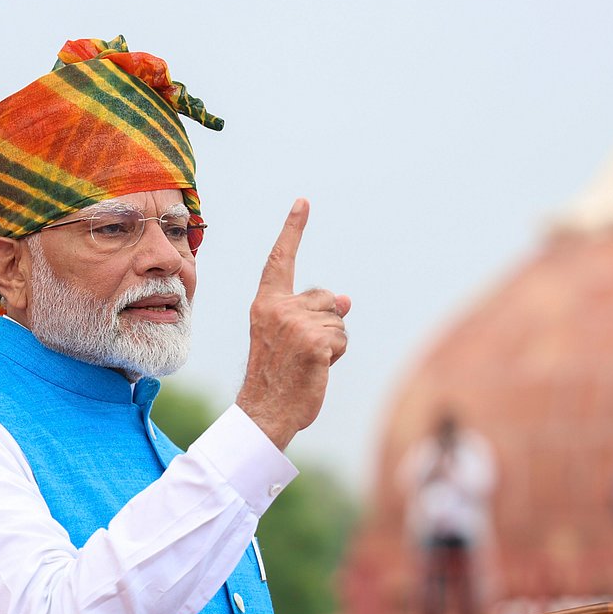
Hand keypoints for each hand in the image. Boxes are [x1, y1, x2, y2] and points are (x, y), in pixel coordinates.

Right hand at [236, 199, 350, 449]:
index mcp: (266, 303)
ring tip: (306, 362)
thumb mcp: (291, 336)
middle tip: (301, 352)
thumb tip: (347, 299)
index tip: (303, 202)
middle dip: (326, 323)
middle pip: (327, 298)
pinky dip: (336, 355)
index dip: (293, 229)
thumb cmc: (279, 375)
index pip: (281, 260)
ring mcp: (296, 324)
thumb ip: (313, 313)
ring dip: (332, 342)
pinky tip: (316, 368)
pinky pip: (342, 338)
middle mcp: (278, 308)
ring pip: (338, 319)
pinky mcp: (315, 342)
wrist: (265, 411)